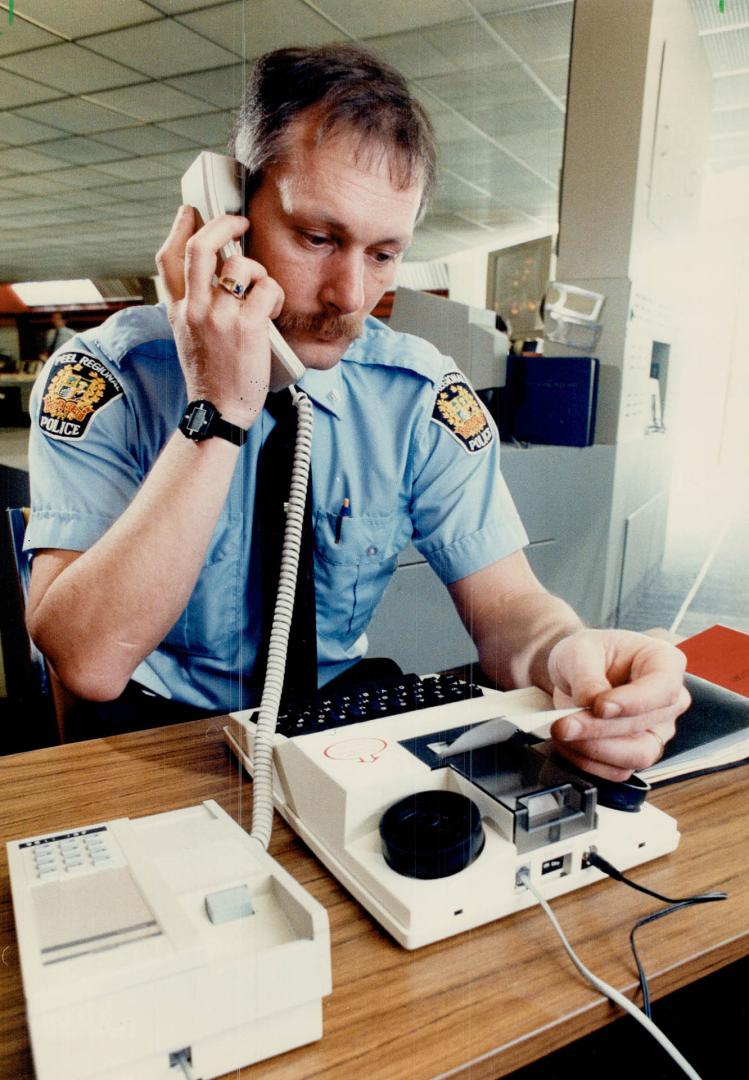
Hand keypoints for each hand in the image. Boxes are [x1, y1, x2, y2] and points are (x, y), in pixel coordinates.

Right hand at [156, 205, 284, 428]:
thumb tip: (213, 273)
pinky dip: (273, 294)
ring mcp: (219, 316)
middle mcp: (194, 308)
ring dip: (258, 271)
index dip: (180, 227)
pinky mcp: (247, 326)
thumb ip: (195, 305)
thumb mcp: (188, 336)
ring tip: (261, 291)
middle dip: (223, 224)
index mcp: (178, 309)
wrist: (218, 411)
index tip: (192, 211)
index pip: (168, 257)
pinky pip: (266, 288)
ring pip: (240, 265)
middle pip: (201, 246)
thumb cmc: (211, 376)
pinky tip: (271, 311)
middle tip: (240, 222)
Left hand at [546, 628, 689, 779]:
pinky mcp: (638, 753)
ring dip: (593, 749)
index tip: (600, 706)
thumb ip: (587, 676)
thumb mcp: (580, 650)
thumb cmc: (587, 654)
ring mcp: (657, 730)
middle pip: (644, 726)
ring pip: (636, 755)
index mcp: (664, 662)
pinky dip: (588, 762)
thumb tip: (590, 702)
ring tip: (562, 732)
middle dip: (598, 729)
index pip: (664, 689)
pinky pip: (618, 770)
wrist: (574, 672)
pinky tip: (569, 743)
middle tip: (562, 724)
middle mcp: (668, 700)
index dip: (633, 702)